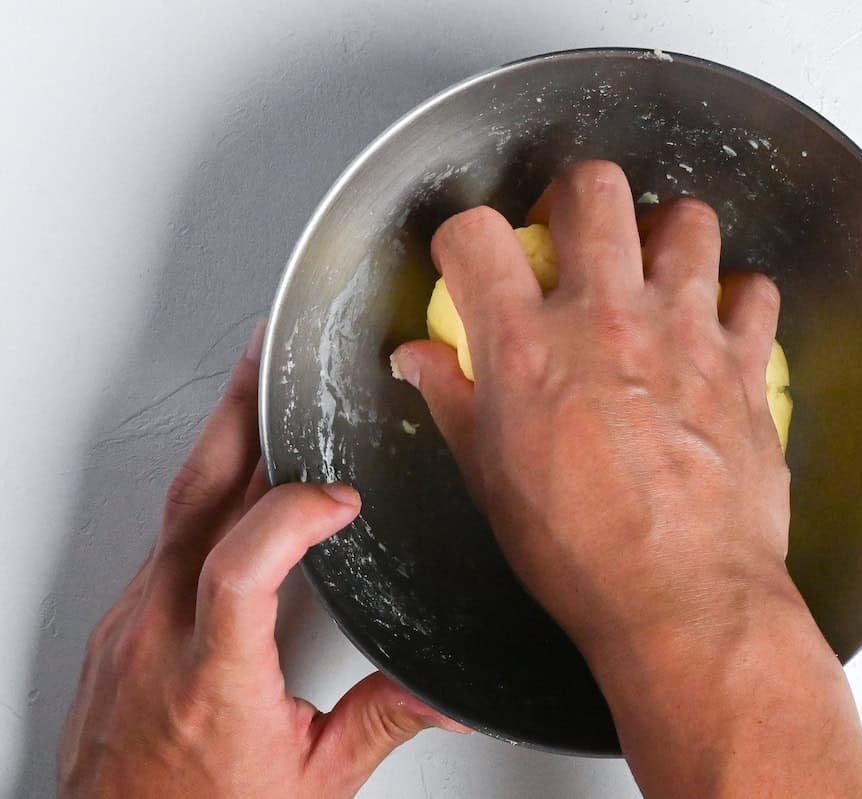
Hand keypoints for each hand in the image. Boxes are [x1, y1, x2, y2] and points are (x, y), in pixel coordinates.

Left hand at [59, 322, 468, 798]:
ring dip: (221, 446)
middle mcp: (156, 634)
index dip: (294, 514)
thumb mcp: (310, 782)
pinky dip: (205, 495)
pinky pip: (164, 538)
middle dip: (235, 416)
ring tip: (255, 398)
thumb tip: (448, 693)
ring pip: (175, 510)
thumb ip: (381, 722)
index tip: (343, 500)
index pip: (240, 565)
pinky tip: (234, 484)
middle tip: (264, 359)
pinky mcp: (121, 625)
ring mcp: (131, 623)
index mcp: (210, 673)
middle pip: (194, 499)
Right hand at [391, 160, 791, 652]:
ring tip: (653, 267)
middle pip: (591, 189)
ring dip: (665, 234)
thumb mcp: (491, 480)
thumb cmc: (582, 555)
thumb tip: (419, 362)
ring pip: (686, 219)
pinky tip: (718, 324)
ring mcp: (684, 333)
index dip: (466, 236)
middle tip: (573, 236)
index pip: (476, 234)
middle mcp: (606, 319)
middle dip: (574, 198)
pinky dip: (737, 299)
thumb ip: (455, 401)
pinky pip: (755, 291)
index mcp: (527, 346)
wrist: (683, 599)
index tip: (474, 257)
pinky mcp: (744, 362)